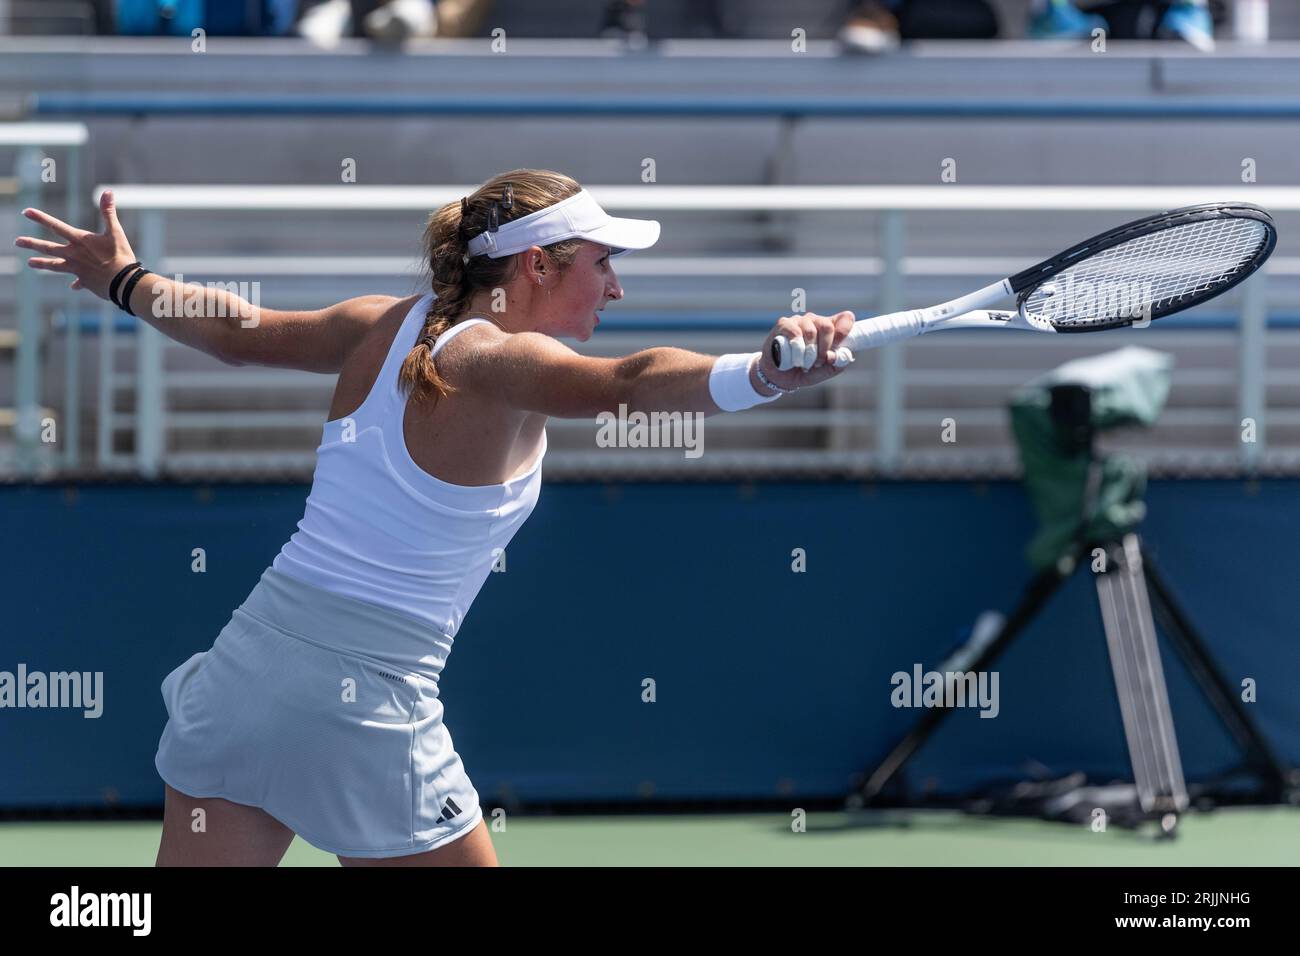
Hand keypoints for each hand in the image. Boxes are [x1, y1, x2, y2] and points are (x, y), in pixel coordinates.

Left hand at [14, 190, 139, 300]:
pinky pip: (78, 282)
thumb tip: (107, 192)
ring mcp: (77, 268)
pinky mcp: (85, 281)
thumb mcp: (115, 232)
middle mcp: (74, 254)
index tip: (26, 212)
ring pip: (55, 265)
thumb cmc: (120, 256)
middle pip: (48, 248)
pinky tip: (74, 286)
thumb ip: (108, 212)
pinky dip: (77, 283)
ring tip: (30, 263)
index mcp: (80, 240)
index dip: (40, 218)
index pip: (56, 226)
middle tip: (17, 242)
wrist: (124, 282)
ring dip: (42, 263)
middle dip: (31, 244)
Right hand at [758, 311, 855, 389]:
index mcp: (829, 329)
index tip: (838, 346)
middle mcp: (815, 321)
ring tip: (803, 363)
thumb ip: (836, 365)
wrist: (779, 376)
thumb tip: (836, 355)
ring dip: (808, 354)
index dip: (845, 330)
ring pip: (810, 332)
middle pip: (827, 326)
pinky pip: (794, 334)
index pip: (845, 318)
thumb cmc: (803, 370)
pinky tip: (792, 358)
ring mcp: (799, 320)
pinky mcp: (784, 324)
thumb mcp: (823, 372)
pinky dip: (795, 350)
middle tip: (817, 363)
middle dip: (824, 349)